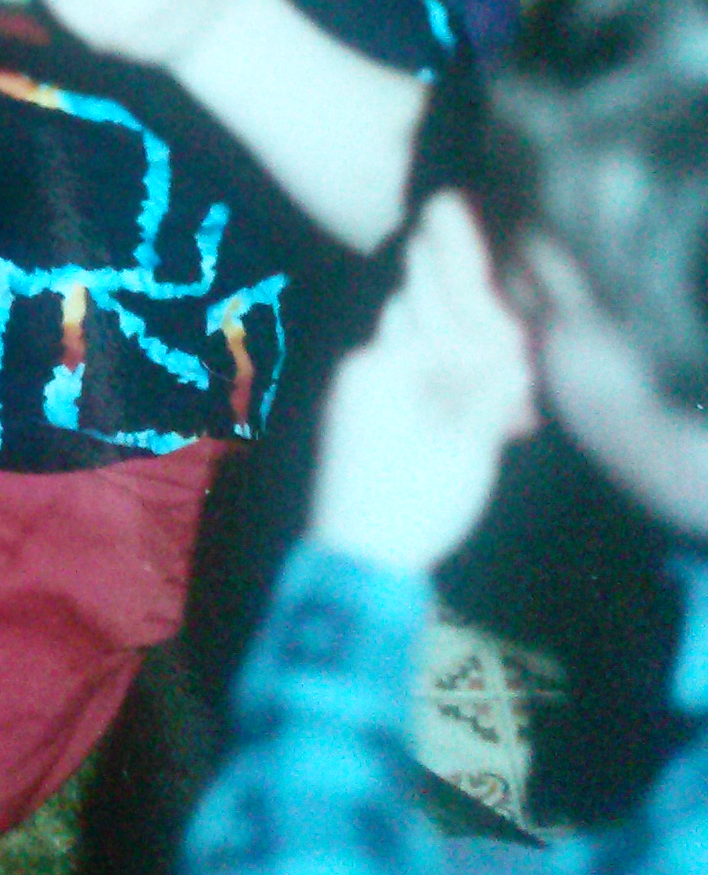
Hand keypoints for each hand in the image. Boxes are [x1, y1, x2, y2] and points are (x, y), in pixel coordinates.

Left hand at [309, 191, 537, 574]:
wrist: (355, 561)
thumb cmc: (410, 502)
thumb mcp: (466, 448)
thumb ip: (489, 394)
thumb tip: (516, 350)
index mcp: (380, 365)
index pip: (437, 313)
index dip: (483, 323)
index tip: (520, 342)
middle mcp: (359, 368)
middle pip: (419, 324)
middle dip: (467, 337)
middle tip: (511, 361)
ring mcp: (353, 394)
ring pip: (414, 357)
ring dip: (457, 370)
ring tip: (503, 404)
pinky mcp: (357, 420)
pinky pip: (403, 387)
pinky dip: (438, 396)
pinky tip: (478, 425)